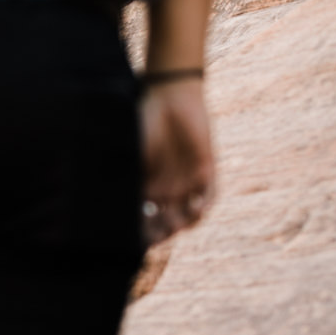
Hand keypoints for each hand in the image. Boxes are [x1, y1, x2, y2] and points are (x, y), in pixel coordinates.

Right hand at [140, 78, 214, 242]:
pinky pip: (209, 196)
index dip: (142, 232)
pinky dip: (203, 207)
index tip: (137, 237)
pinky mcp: (206, 171)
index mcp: (146, 186)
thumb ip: (132, 177)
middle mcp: (168, 188)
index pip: (145, 219)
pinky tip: (195, 208)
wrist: (171, 97)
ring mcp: (189, 181)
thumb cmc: (145, 122)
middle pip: (166, 222)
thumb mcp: (134, 151)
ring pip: (188, 215)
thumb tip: (126, 204)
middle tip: (157, 234)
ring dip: (182, 223)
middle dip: (161, 231)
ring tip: (174, 224)